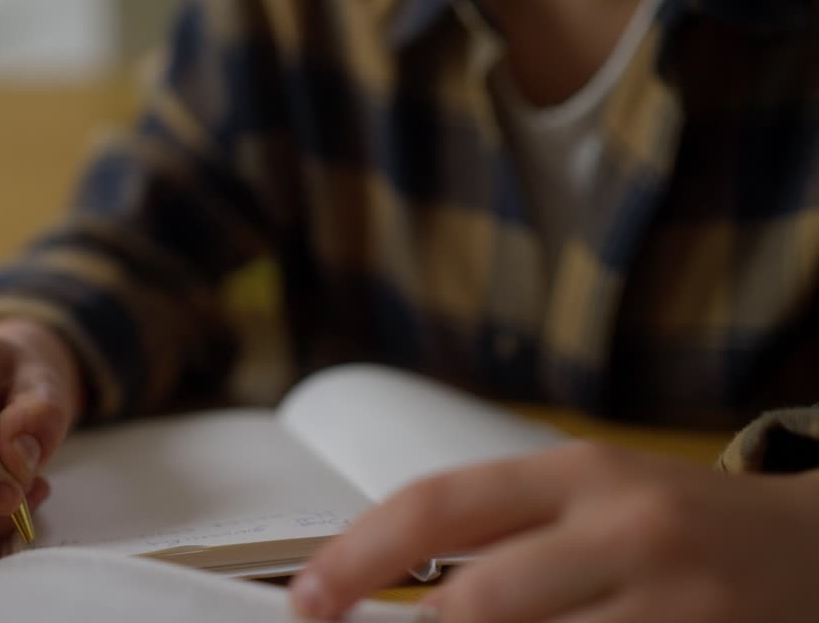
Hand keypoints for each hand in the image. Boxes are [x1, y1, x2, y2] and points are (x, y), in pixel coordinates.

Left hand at [291, 442, 818, 621]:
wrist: (818, 551)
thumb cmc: (684, 525)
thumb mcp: (593, 498)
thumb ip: (502, 532)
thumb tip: (392, 583)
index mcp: (577, 472)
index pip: (437, 503)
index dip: (356, 555)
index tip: (309, 597)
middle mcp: (623, 529)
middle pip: (478, 605)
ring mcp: (672, 604)